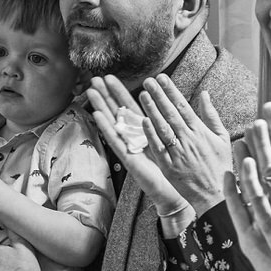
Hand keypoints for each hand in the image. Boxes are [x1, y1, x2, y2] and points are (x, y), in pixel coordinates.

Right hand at [87, 77, 183, 214]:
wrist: (177, 193)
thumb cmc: (178, 169)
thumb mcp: (179, 140)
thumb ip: (175, 121)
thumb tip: (179, 103)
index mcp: (147, 131)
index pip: (131, 107)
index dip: (120, 92)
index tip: (110, 77)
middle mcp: (136, 138)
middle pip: (119, 112)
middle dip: (107, 95)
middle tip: (95, 78)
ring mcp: (131, 148)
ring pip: (114, 124)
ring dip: (102, 107)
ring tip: (91, 91)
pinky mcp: (130, 160)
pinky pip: (117, 142)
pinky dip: (107, 128)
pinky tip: (98, 115)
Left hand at [139, 75, 234, 212]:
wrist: (216, 195)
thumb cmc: (220, 167)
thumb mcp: (222, 138)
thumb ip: (211, 115)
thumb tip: (205, 94)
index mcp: (201, 132)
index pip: (183, 106)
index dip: (171, 91)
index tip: (162, 78)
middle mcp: (189, 140)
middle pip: (171, 113)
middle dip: (159, 96)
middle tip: (148, 81)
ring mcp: (178, 154)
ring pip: (163, 128)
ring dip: (152, 111)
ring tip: (142, 95)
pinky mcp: (170, 167)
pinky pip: (158, 148)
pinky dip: (151, 135)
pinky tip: (143, 121)